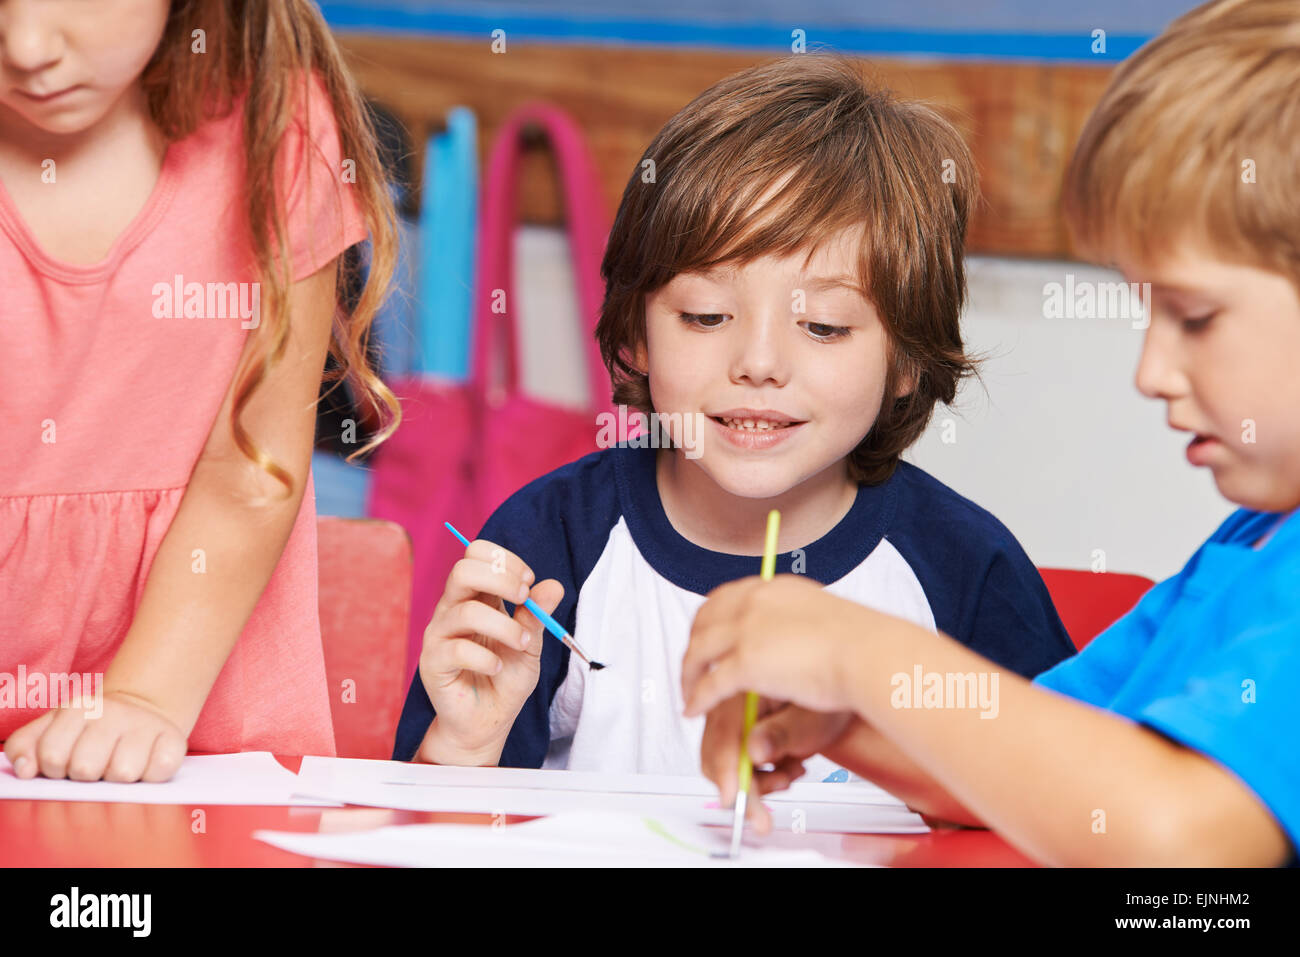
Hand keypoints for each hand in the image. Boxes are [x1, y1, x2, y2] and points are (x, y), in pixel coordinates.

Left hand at [3, 690, 187, 781]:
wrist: (141, 709)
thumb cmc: (90, 729)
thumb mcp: (52, 728)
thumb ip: (25, 746)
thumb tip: (26, 772)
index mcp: (79, 708)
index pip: (51, 757)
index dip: (54, 770)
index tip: (64, 763)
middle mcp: (114, 712)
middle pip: (85, 768)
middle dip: (85, 776)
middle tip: (94, 765)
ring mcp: (146, 725)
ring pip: (122, 774)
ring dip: (118, 779)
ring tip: (118, 765)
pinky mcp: (175, 740)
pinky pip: (159, 772)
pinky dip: (150, 776)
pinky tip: (144, 764)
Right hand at [418, 538, 562, 760]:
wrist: (488, 721)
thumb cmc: (506, 678)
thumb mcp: (530, 645)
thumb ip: (537, 616)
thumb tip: (553, 586)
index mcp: (475, 597)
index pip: (476, 555)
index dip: (504, 560)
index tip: (529, 583)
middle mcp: (453, 609)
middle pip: (463, 571)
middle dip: (500, 579)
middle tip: (524, 598)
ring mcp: (439, 635)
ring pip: (465, 612)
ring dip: (504, 627)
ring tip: (523, 645)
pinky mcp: (433, 663)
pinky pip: (456, 649)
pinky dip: (486, 657)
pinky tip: (498, 668)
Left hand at [683, 574, 885, 717]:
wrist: (869, 654)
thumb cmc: (860, 643)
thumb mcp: (821, 617)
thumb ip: (798, 620)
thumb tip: (794, 628)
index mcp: (771, 588)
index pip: (724, 599)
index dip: (709, 622)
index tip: (706, 640)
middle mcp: (753, 602)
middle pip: (703, 622)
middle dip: (693, 647)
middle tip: (692, 670)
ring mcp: (746, 630)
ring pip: (699, 653)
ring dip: (689, 675)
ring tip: (689, 695)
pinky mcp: (745, 662)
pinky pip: (709, 683)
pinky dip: (697, 698)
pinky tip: (694, 711)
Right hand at [700, 694, 853, 833]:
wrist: (837, 691)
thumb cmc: (827, 701)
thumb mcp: (810, 719)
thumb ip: (780, 735)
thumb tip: (754, 753)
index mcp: (742, 686)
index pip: (724, 736)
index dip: (726, 772)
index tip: (733, 800)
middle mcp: (728, 699)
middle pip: (716, 753)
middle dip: (742, 785)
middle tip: (765, 809)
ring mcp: (730, 714)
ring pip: (723, 761)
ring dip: (753, 780)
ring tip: (787, 776)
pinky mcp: (736, 727)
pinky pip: (734, 759)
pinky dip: (757, 772)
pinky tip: (784, 767)